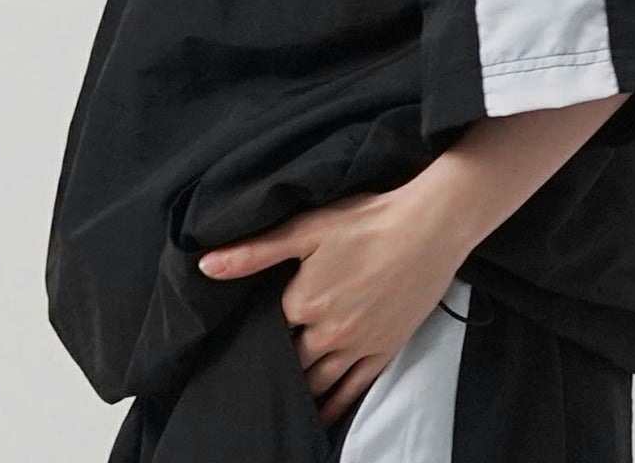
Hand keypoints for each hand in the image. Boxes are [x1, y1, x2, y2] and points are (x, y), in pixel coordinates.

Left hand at [196, 185, 468, 427]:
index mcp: (302, 303)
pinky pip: (353, 389)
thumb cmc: (367, 220)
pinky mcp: (384, 349)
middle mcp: (326, 333)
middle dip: (277, 361)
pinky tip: (323, 413)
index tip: (248, 332)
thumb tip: (206, 265)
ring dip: (300, 388)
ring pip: (318, 381)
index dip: (257, 329)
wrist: (428, 227)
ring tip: (284, 393)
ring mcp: (357, 346)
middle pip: (290, 360)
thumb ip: (255, 252)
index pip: (267, 328)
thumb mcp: (306, 228)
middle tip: (263, 366)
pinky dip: (335, 404)